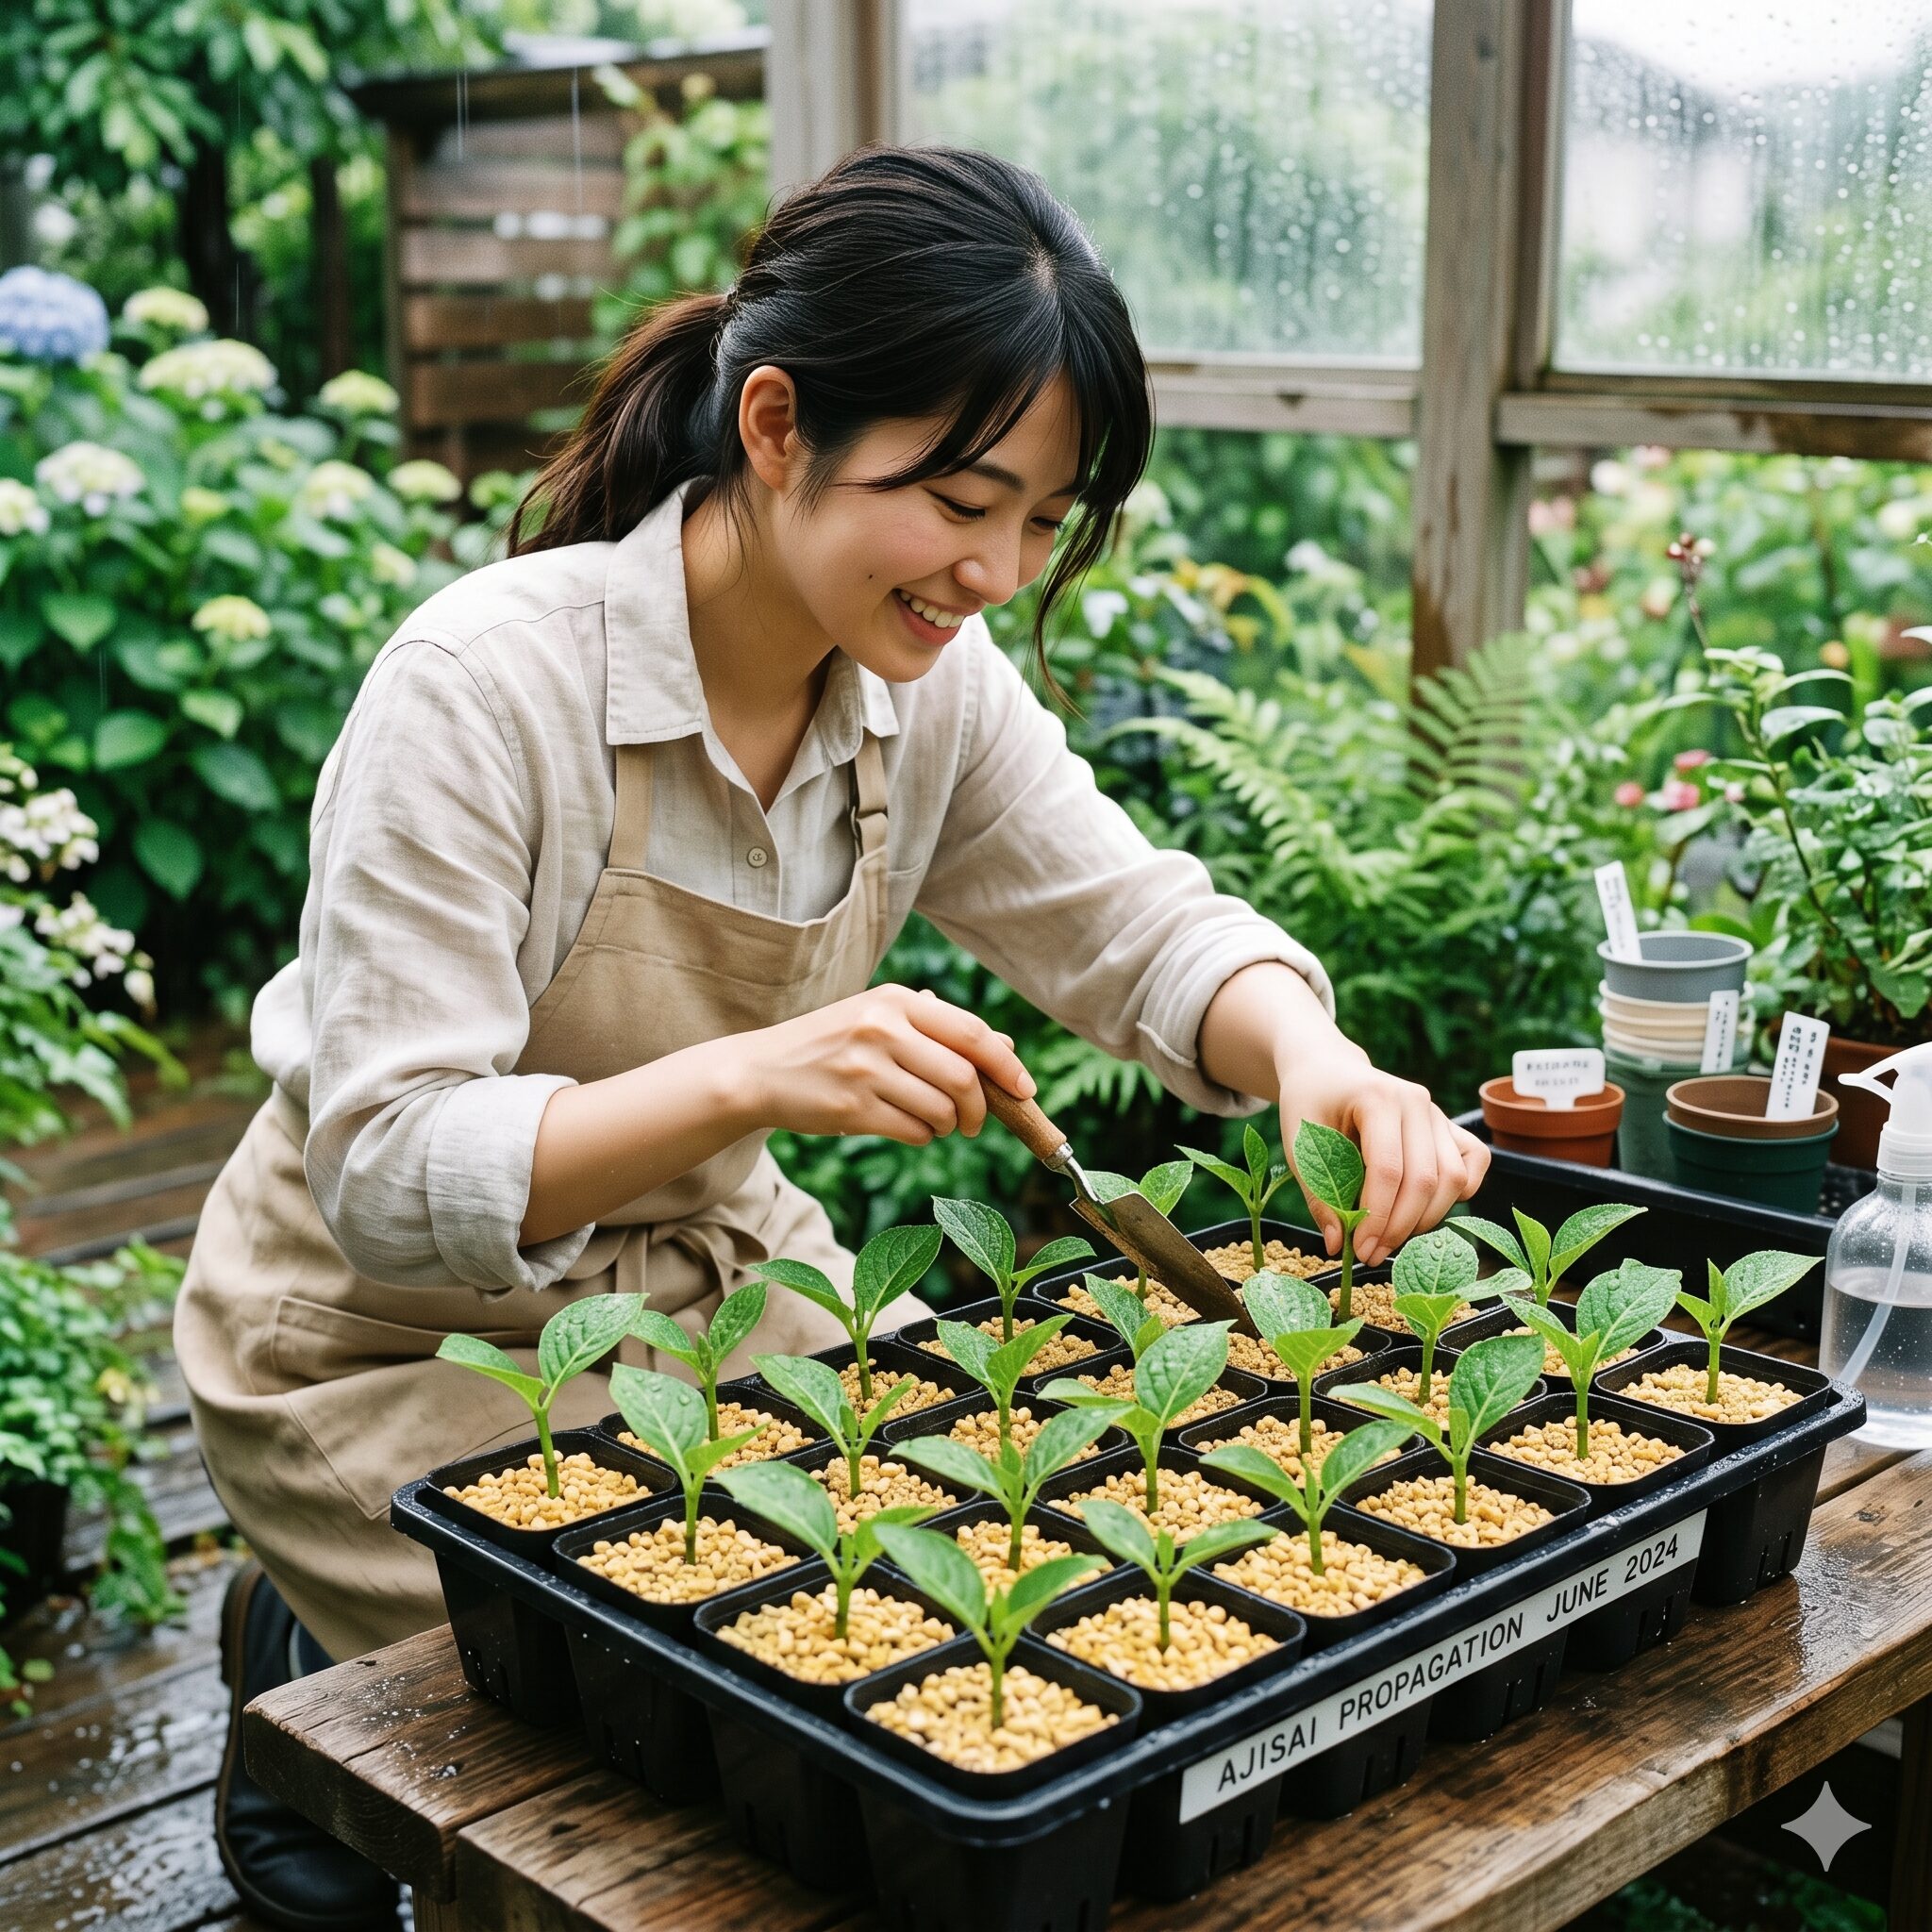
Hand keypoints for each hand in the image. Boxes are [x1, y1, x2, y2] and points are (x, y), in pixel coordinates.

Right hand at [734, 985, 1033, 1144]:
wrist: (761, 1071)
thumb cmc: (831, 1045)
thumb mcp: (880, 1019)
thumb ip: (939, 1030)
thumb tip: (1005, 1048)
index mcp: (895, 1000)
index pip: (972, 1033)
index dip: (1006, 1064)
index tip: (1024, 1088)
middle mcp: (882, 1029)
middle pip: (963, 1077)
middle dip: (981, 1108)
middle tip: (976, 1122)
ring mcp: (865, 1070)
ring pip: (942, 1110)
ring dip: (950, 1126)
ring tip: (936, 1122)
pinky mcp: (852, 1109)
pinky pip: (914, 1132)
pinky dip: (923, 1137)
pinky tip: (908, 1127)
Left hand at [1279, 1047, 1488, 1265]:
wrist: (1328, 1069)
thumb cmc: (1310, 1104)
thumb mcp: (1299, 1146)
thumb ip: (1319, 1194)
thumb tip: (1338, 1244)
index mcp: (1378, 1097)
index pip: (1388, 1170)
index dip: (1377, 1217)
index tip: (1359, 1249)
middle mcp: (1416, 1102)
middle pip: (1425, 1179)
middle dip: (1400, 1227)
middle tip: (1372, 1254)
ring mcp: (1437, 1112)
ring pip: (1453, 1178)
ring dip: (1426, 1219)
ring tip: (1391, 1238)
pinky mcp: (1449, 1125)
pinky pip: (1474, 1163)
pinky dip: (1458, 1194)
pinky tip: (1423, 1210)